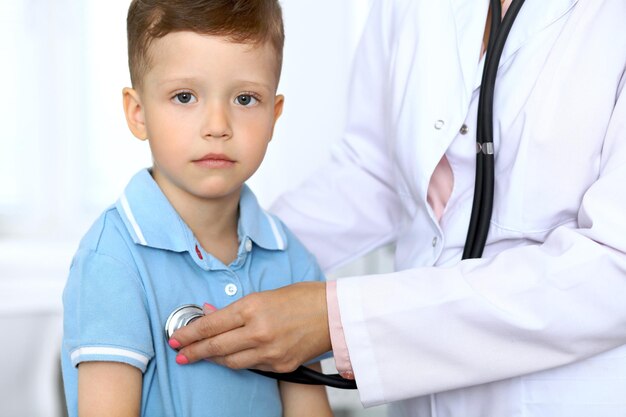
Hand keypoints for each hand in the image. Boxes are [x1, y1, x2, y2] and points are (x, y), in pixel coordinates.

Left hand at [170, 282, 330, 372]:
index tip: (177, 337)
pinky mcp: (280, 365)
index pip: (211, 324)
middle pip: (216, 346)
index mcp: (253, 307)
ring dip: (214, 359)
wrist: (336, 314)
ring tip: (202, 356)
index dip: (190, 332)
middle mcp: (258, 331)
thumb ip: (237, 308)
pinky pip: (252, 367)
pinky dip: (239, 362)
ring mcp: (270, 351)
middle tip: (179, 353)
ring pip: (231, 362)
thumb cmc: (304, 297)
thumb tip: (212, 313)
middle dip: (194, 350)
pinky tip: (232, 358)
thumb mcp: (266, 294)